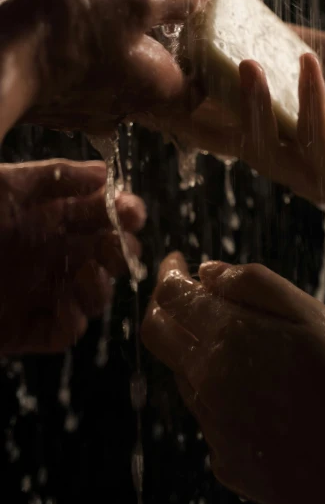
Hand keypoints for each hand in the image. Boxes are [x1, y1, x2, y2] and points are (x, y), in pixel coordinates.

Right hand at [0, 0, 216, 135]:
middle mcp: (128, 102)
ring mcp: (91, 101)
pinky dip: (86, 17)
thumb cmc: (68, 34)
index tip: (191, 3)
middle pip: (153, 45)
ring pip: (115, 42)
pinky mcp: (59, 93)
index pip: (199, 72)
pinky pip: (85, 52)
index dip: (199, 34)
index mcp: (158, 89)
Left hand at [0, 159, 144, 354]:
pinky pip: (63, 331)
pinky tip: (66, 305)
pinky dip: (73, 321)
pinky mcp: (24, 328)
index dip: (123, 211)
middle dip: (120, 250)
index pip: (99, 213)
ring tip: (88, 275)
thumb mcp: (3, 186)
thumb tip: (104, 172)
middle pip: (105, 253)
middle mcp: (49, 253)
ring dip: (100, 287)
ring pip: (92, 294)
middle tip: (116, 248)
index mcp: (46, 217)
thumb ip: (54, 175)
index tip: (132, 212)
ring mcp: (38, 292)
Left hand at [142, 253, 324, 503]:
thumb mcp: (312, 315)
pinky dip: (221, 393)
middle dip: (164, 305)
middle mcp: (207, 381)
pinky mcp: (226, 460)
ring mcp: (213, 425)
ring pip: (184, 374)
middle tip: (184, 291)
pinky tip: (262, 395)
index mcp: (227, 336)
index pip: (170, 296)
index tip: (177, 261)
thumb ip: (255, 285)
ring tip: (239, 342)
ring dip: (194, 348)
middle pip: (159, 334)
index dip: (168, 273)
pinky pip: (210, 416)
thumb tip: (208, 271)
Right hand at [171, 29, 324, 209]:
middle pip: (221, 140)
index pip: (213, 118)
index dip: (177, 94)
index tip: (149, 60)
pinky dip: (310, 100)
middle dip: (189, 110)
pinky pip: (317, 142)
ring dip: (250, 106)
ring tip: (244, 63)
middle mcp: (285, 160)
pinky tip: (308, 62)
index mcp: (276, 135)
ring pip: (262, 148)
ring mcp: (312, 175)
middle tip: (165, 74)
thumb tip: (243, 14)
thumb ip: (289, 46)